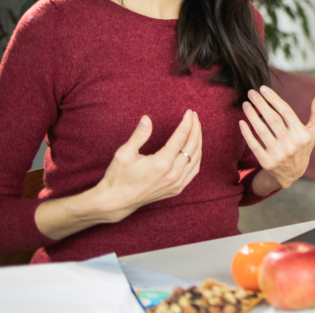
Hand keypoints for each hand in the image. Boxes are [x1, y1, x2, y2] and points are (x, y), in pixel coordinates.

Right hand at [35, 110, 201, 239]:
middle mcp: (173, 174)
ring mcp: (177, 183)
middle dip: (195, 129)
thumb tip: (147, 118)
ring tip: (196, 128)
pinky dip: (197, 156)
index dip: (187, 123)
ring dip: (198, 141)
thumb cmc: (118, 176)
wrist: (117, 202)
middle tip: (194, 116)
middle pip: (192, 147)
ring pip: (196, 158)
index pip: (181, 138)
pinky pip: (193, 170)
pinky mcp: (177, 189)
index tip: (189, 112)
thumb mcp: (124, 154)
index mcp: (161, 163)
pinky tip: (194, 147)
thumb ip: (139, 135)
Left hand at [239, 86, 314, 189]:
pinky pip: (254, 145)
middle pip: (273, 119)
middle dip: (261, 104)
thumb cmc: (303, 146)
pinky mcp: (267, 162)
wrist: (293, 174)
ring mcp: (279, 155)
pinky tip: (242, 122)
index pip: (286, 112)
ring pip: (262, 131)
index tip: (263, 88)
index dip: (274, 99)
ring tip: (245, 104)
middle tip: (251, 92)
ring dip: (252, 115)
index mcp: (302, 134)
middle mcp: (291, 145)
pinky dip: (247, 133)